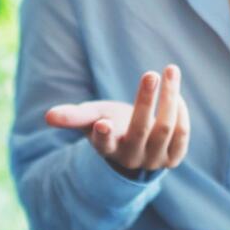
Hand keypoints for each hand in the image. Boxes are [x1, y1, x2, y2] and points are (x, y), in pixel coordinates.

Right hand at [45, 64, 188, 173]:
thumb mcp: (90, 118)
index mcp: (107, 149)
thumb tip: (48, 116)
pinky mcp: (173, 158)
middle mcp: (131, 158)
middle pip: (141, 130)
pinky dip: (181, 112)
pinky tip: (176, 94)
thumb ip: (72, 116)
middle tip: (151, 74)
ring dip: (169, 97)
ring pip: (165, 129)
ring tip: (170, 69)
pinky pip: (181, 135)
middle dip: (146, 101)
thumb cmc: (108, 124)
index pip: (103, 145)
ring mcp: (154, 160)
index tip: (103, 123)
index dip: (103, 135)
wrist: (134, 146)